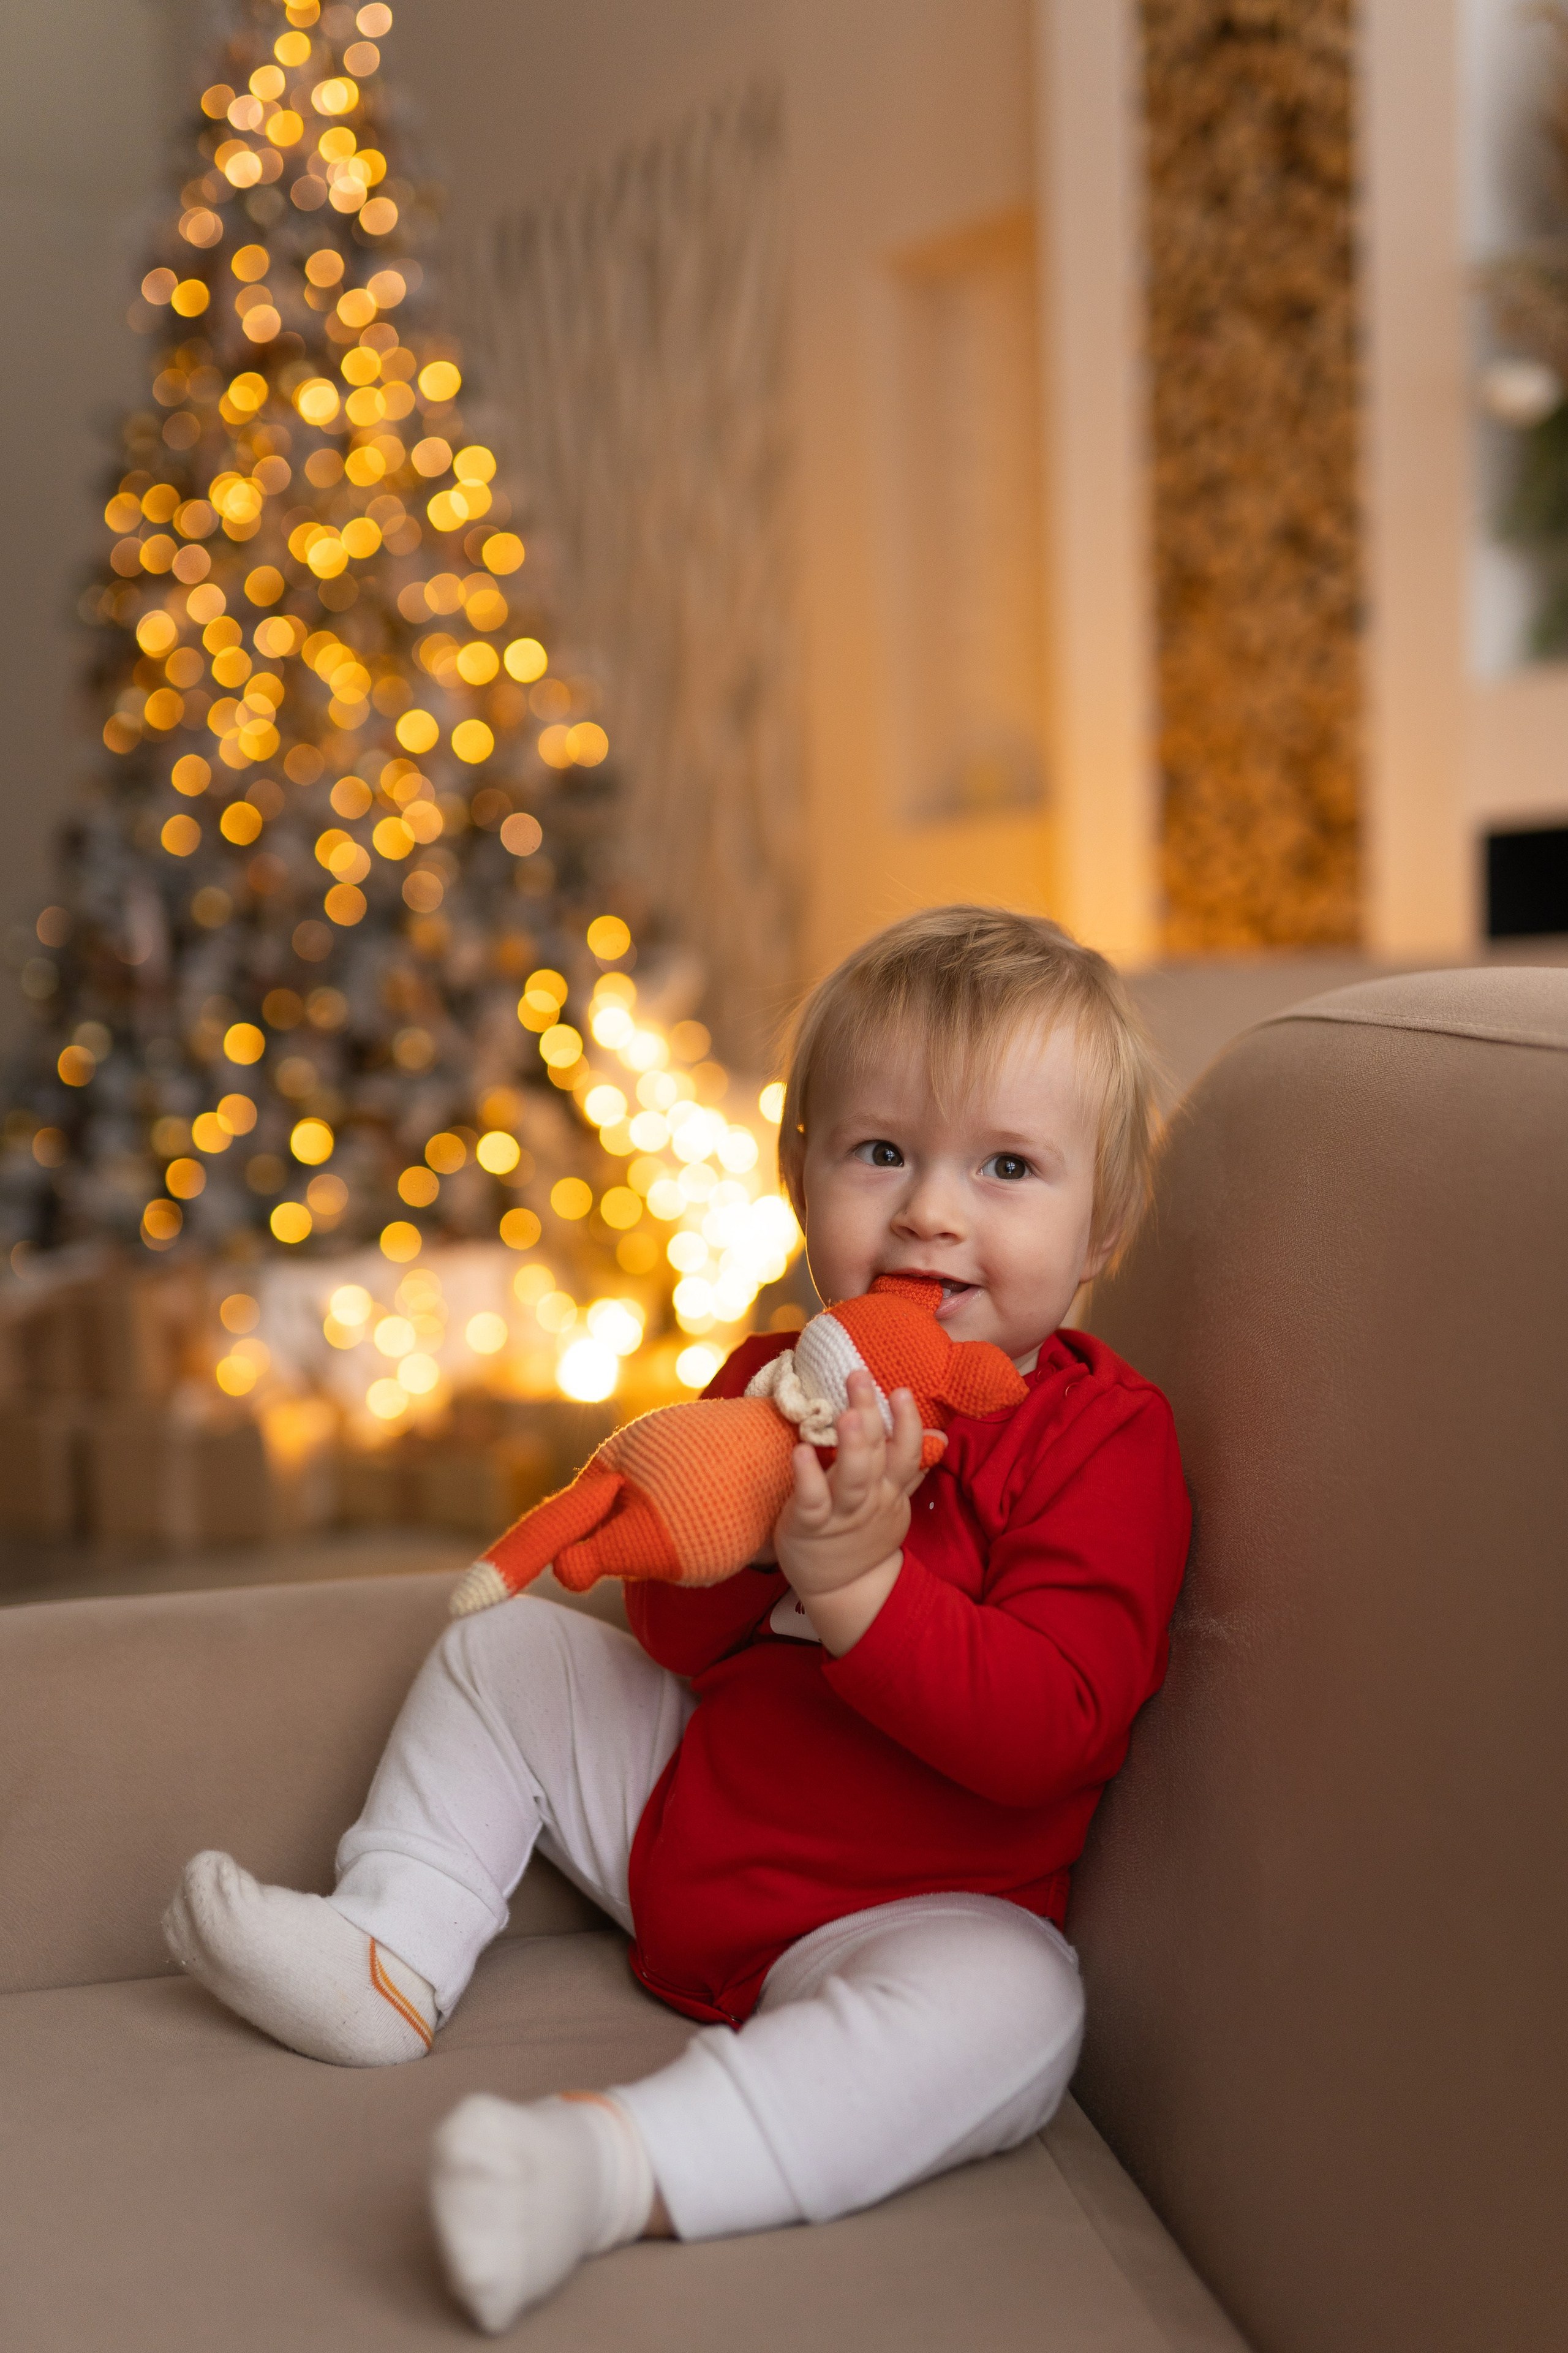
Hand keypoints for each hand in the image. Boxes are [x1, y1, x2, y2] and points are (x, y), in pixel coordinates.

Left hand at [773, 1372, 933, 1653]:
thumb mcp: (894, 1501)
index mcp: (889, 1489)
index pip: (906, 1452)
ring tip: (847, 1414)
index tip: (901, 1389)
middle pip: (878, 1455)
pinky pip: (812, 1502)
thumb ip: (911, 1466)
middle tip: (859, 1375)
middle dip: (872, 1414)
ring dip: (852, 1446)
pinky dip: (807, 1477)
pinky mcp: (810, 1527)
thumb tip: (939, 1432)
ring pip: (853, 1479)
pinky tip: (801, 1452)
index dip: (906, 1422)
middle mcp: (870, 1498)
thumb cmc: (862, 1533)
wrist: (844, 1589)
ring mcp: (842, 1514)